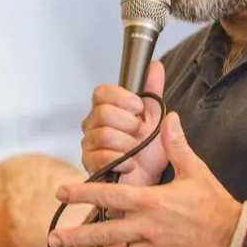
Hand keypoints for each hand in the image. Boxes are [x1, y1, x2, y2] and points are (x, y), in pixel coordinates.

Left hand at [50, 112, 241, 246]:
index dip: (83, 192)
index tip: (62, 192)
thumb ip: (177, 145)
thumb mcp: (196, 171)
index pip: (110, 194)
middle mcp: (147, 227)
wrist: (233, 239)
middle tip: (54, 237)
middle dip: (76, 235)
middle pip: (104, 231)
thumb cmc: (214, 204)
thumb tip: (169, 118)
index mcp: (152, 201)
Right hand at [81, 60, 167, 186]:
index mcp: (108, 108)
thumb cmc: (150, 151)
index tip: (139, 107)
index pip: (101, 92)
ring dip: (127, 143)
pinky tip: (130, 164)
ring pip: (103, 134)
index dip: (121, 97)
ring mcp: (89, 144)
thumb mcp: (156, 116)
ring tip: (136, 150)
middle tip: (139, 132)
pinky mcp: (89, 165)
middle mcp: (94, 124)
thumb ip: (153, 90)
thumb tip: (155, 65)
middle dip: (129, 123)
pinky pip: (101, 157)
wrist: (150, 181)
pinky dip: (122, 160)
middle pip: (102, 112)